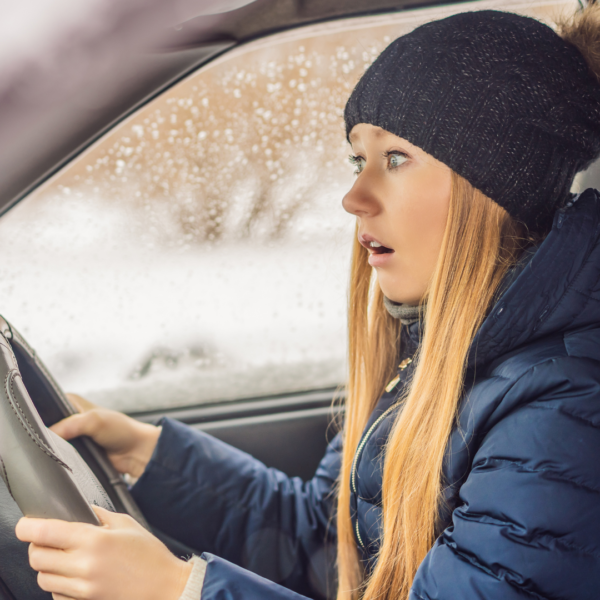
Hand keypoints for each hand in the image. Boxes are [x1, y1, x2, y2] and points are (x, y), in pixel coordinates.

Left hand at [16, 506, 191, 599]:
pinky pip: (56, 594)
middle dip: (38, 546)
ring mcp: (83, 588)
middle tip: (48, 540)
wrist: (165, 586)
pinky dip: (58, 584)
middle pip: (38, 557)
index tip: (25, 524)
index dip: (28, 526)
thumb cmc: (150, 556)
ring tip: (63, 559)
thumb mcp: (127, 524)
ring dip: (47, 567)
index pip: (46, 533)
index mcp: (94, 540)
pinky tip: (73, 576)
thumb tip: (82, 510)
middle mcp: (84, 565)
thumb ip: (100, 515)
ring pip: (43, 578)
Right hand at [50, 394, 160, 477]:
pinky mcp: (75, 452)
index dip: (42, 417)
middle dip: (50, 436)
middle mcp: (71, 419)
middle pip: (48, 428)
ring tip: (63, 452)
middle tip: (55, 442)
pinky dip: (62, 459)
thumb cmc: (121, 430)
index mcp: (73, 403)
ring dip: (57, 449)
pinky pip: (61, 456)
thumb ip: (71, 425)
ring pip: (53, 444)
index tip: (42, 428)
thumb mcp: (95, 421)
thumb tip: (51, 434)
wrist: (136, 452)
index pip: (47, 407)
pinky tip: (64, 460)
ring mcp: (73, 436)